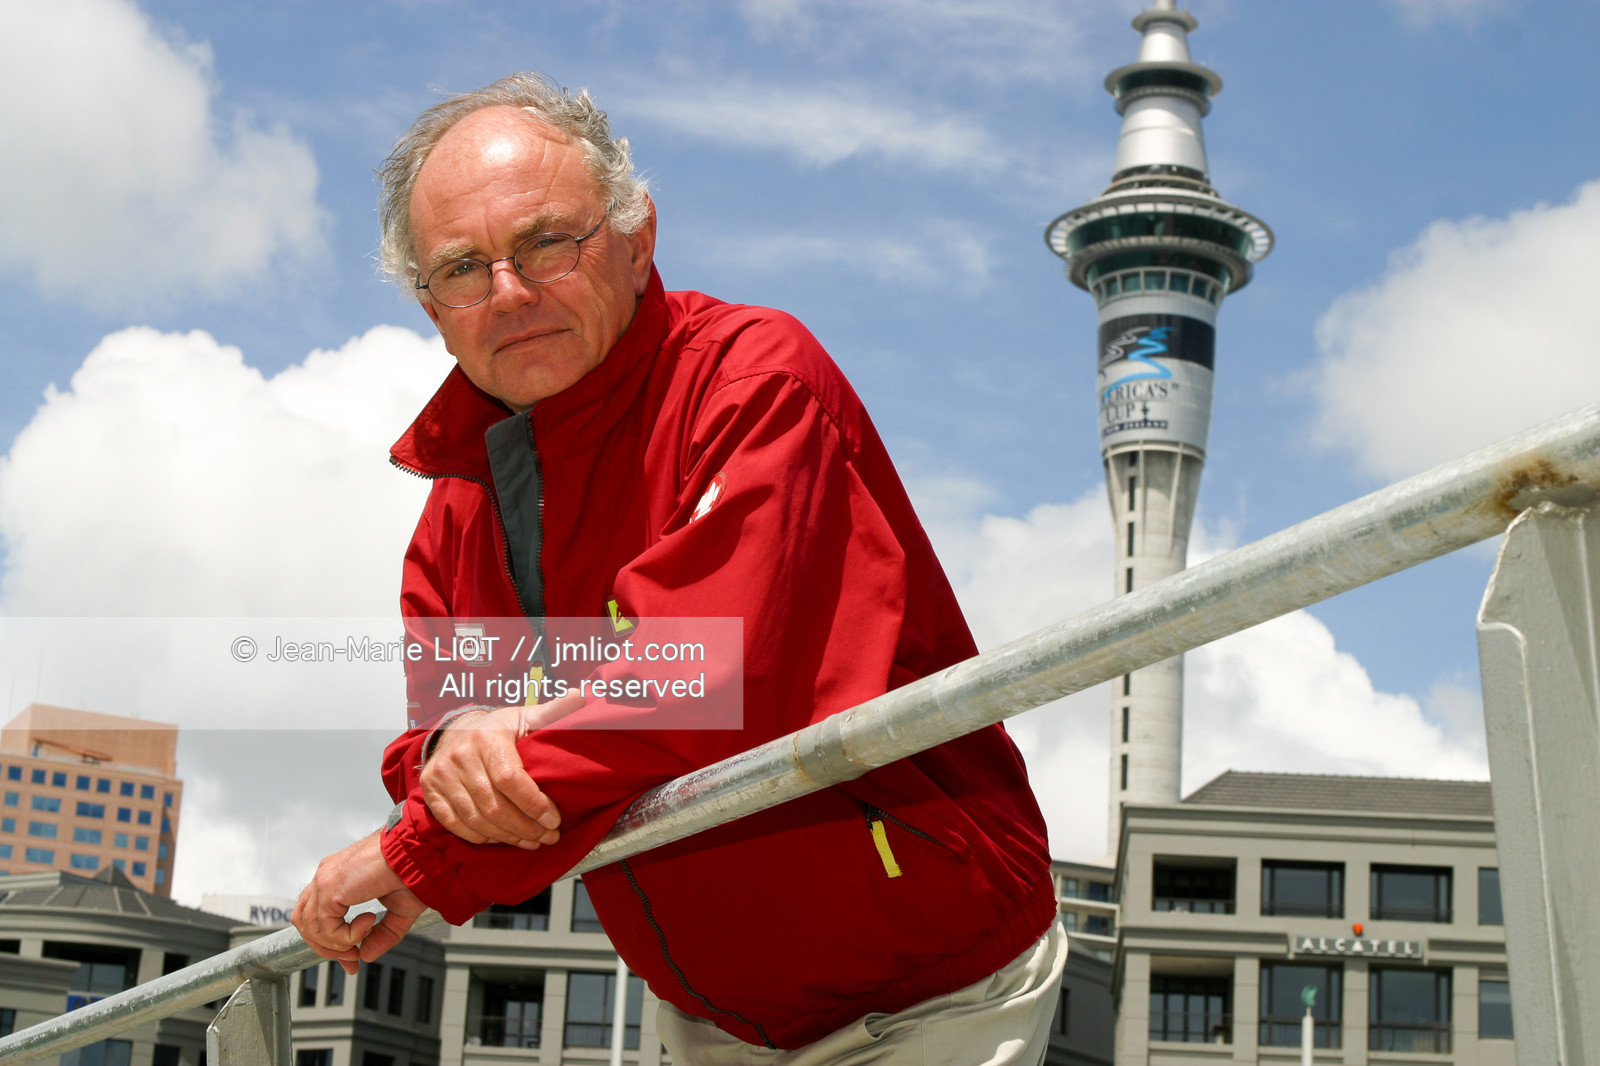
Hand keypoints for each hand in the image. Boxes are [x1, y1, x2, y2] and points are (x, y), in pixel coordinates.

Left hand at [293, 832, 426, 972]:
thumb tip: (365, 955)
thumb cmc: (412, 869)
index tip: (353, 955)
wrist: (418, 852)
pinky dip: (346, 936)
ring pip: (311, 928)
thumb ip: (380, 935)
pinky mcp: (329, 888)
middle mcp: (326, 876)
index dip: (330, 941)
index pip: (316, 915)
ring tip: (364, 936)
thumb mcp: (397, 911)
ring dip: (338, 944)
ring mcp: (324, 881)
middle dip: (329, 948)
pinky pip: (326, 928)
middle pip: (306, 923)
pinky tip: (368, 922)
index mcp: (337, 877)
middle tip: (353, 958)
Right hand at [420, 694, 578, 847]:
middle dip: (526, 827)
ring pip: (477, 820)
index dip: (534, 804)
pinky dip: (482, 837)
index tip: (554, 819)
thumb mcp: (525, 716)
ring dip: (508, 837)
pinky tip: (503, 838)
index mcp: (487, 737)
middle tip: (548, 837)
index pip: (510, 778)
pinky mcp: (431, 792)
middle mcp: (460, 756)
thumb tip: (580, 698)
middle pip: (494, 806)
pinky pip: (457, 824)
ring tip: (532, 841)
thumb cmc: (499, 728)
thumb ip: (553, 712)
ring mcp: (442, 775)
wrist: (456, 729)